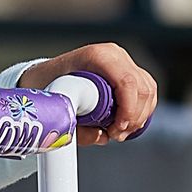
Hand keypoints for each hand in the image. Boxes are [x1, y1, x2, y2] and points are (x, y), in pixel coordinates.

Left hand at [20, 44, 157, 143]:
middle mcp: (113, 54)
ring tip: (118, 133)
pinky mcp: (128, 69)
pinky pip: (147, 91)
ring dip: (139, 116)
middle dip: (133, 118)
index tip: (115, 130)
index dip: (127, 110)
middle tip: (115, 136)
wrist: (44, 76)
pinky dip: (142, 110)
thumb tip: (102, 137)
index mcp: (96, 56)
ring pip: (148, 90)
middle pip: (141, 88)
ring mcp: (122, 60)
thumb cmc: (48, 88)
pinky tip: (128, 124)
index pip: (126, 82)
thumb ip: (77, 126)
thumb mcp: (57, 107)